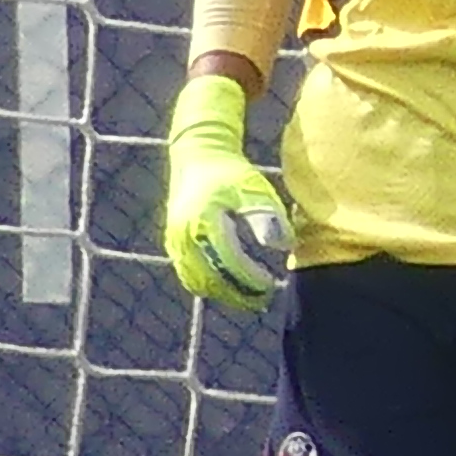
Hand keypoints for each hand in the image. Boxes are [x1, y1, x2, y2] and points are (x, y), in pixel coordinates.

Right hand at [161, 71, 291, 312]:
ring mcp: (175, 241)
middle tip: (263, 298)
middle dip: (238, 294)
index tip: (270, 284)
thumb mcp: (252, 187)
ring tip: (251, 298)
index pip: (228, 262)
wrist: (198, 156)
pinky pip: (190, 276)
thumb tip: (281, 245)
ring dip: (224, 294)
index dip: (250, 279)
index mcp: (203, 220)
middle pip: (211, 280)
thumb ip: (266, 214)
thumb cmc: (230, 171)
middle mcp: (184, 235)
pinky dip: (210, 286)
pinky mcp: (174, 244)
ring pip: (198, 282)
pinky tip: (232, 287)